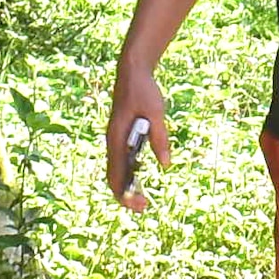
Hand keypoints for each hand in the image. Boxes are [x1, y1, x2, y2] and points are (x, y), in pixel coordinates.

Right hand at [108, 62, 173, 205]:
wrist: (132, 72)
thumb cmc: (143, 91)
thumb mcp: (156, 113)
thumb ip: (160, 138)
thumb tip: (166, 164)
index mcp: (116, 138)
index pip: (117, 174)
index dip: (126, 193)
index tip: (139, 205)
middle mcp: (112, 141)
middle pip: (114, 176)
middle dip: (126, 194)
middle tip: (144, 207)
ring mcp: (115, 139)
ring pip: (117, 170)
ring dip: (128, 185)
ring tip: (143, 198)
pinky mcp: (121, 135)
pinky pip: (122, 160)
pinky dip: (129, 172)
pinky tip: (141, 176)